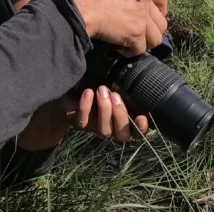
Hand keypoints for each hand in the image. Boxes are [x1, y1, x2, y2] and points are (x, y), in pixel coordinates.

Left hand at [16, 85, 148, 150]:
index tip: (142, 116)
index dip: (141, 128)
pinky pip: (83, 121)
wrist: (71, 89)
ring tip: (101, 89)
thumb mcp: (115, 84)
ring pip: (104, 130)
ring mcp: (96, 128)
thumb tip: (139, 74)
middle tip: (115, 94)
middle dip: (120, 115)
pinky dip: (85, 107)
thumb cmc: (99, 83)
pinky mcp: (80, 124)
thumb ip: (127, 86)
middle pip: (122, 134)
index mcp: (125, 120)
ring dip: (105, 110)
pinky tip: (88, 92)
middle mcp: (112, 128)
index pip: (137, 132)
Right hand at [73, 0, 167, 56]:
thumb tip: (140, 17)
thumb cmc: (96, 2)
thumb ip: (132, 4)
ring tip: (131, 43)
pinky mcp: (137, 33)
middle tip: (138, 36)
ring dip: (143, 45)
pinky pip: (140, 50)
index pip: (163, 3)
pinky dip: (129, 52)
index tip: (150, 22)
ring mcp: (143, 19)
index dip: (160, 14)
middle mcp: (146, 4)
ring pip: (156, 40)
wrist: (88, 10)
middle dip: (151, 34)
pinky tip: (118, 47)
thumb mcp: (120, 0)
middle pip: (162, 26)